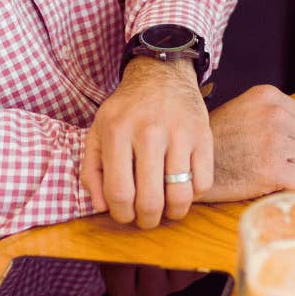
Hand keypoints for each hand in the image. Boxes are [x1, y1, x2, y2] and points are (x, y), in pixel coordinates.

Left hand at [82, 58, 210, 228]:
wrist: (161, 75)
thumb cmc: (126, 110)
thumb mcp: (97, 132)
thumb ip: (91, 171)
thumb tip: (101, 207)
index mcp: (117, 132)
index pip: (119, 193)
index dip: (121, 214)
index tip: (125, 214)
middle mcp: (149, 132)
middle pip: (151, 200)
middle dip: (147, 220)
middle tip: (146, 218)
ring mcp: (180, 134)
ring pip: (180, 196)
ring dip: (172, 213)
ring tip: (166, 209)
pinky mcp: (203, 136)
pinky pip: (203, 183)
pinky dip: (193, 195)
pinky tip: (182, 188)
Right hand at [198, 86, 294, 202]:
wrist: (189, 166)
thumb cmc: (216, 142)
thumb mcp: (243, 109)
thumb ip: (271, 112)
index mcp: (267, 96)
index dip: (291, 135)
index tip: (270, 143)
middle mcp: (274, 115)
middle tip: (269, 160)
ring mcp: (275, 141)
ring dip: (294, 171)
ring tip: (269, 171)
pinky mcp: (274, 169)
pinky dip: (291, 187)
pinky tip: (270, 183)